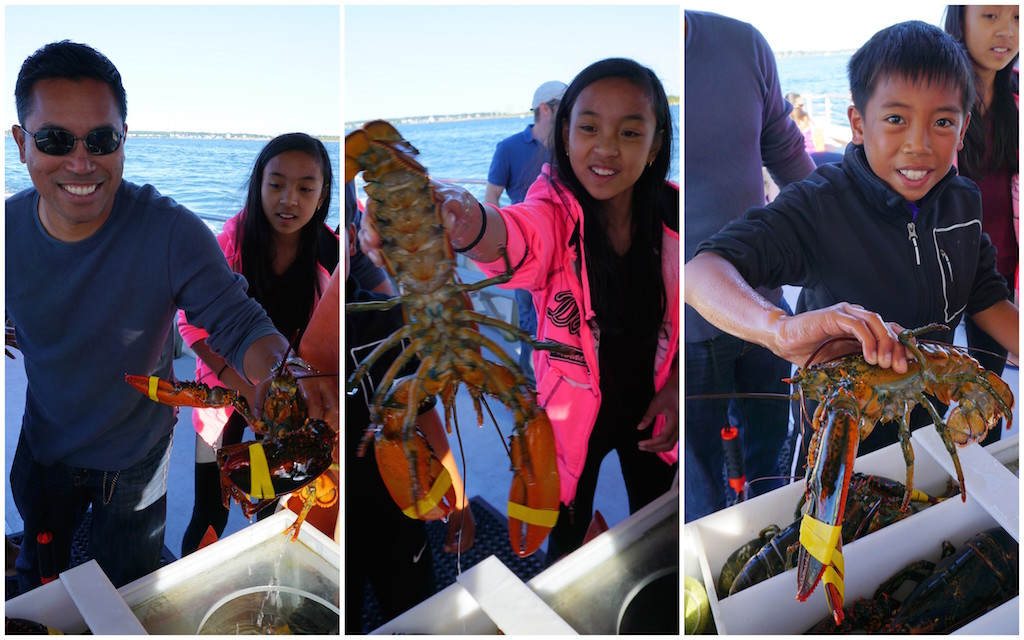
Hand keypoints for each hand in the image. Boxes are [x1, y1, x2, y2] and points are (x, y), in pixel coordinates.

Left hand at [251, 365, 339, 432]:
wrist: (289, 365)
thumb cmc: (278, 378)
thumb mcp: (265, 387)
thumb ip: (260, 403)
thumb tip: (256, 424)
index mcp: (305, 380)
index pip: (315, 403)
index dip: (313, 420)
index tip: (307, 431)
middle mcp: (321, 382)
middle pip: (333, 407)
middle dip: (326, 424)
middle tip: (315, 435)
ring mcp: (328, 387)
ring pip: (338, 408)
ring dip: (332, 423)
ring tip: (320, 434)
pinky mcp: (332, 392)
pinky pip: (338, 408)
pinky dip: (334, 420)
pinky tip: (324, 428)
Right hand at [357, 179, 479, 266]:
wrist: (457, 212)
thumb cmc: (451, 199)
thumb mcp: (453, 199)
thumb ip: (450, 206)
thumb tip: (448, 218)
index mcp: (400, 193)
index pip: (375, 202)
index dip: (370, 217)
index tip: (375, 236)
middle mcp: (392, 207)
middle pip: (370, 220)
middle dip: (368, 237)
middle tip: (375, 250)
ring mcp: (392, 222)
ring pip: (371, 234)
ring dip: (370, 249)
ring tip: (379, 262)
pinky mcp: (397, 236)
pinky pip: (381, 245)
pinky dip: (378, 255)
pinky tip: (382, 264)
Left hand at [443, 501, 475, 553]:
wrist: (459, 500)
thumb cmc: (455, 513)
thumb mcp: (451, 528)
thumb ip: (449, 540)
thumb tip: (446, 550)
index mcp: (469, 532)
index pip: (464, 546)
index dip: (455, 549)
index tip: (448, 549)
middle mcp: (472, 530)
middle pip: (468, 544)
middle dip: (459, 548)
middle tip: (451, 548)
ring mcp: (472, 526)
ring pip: (468, 539)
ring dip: (460, 542)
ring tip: (451, 541)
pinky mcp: (470, 523)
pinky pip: (467, 533)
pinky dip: (461, 536)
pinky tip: (454, 535)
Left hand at [637, 368, 678, 452]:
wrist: (676, 390)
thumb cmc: (666, 395)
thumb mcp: (655, 404)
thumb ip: (647, 416)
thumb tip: (639, 428)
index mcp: (674, 421)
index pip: (662, 438)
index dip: (651, 443)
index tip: (639, 443)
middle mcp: (679, 427)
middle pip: (667, 445)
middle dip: (653, 448)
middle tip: (640, 446)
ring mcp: (679, 429)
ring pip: (670, 445)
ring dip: (657, 448)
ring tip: (645, 447)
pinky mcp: (677, 429)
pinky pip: (671, 441)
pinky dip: (661, 445)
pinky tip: (653, 444)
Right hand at [771, 302, 907, 371]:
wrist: (783, 341)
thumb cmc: (810, 352)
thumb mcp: (843, 361)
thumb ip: (861, 363)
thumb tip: (884, 380)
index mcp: (862, 328)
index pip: (892, 331)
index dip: (904, 346)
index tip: (910, 365)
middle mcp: (857, 317)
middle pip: (888, 327)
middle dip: (898, 348)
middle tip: (900, 368)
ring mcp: (846, 313)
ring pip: (876, 322)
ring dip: (885, 343)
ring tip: (885, 363)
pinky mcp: (834, 315)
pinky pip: (857, 325)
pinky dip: (868, 341)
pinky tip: (869, 357)